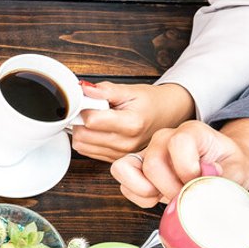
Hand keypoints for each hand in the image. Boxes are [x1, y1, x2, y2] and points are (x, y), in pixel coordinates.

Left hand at [71, 81, 195, 161]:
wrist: (167, 115)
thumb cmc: (151, 102)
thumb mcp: (131, 90)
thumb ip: (105, 90)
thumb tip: (84, 88)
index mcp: (132, 124)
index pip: (92, 120)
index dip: (85, 108)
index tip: (90, 101)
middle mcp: (126, 143)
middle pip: (82, 135)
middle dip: (80, 120)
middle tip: (92, 109)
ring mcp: (120, 154)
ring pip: (81, 145)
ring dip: (82, 130)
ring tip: (97, 119)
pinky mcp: (115, 159)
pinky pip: (87, 152)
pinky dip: (87, 140)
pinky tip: (99, 130)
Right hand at [111, 119, 248, 207]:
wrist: (226, 168)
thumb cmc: (229, 167)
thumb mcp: (238, 171)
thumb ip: (223, 179)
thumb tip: (201, 188)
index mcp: (191, 131)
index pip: (177, 144)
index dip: (187, 169)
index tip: (200, 181)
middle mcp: (164, 138)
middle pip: (152, 163)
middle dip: (169, 188)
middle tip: (187, 196)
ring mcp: (147, 153)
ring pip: (127, 170)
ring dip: (147, 192)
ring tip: (169, 196)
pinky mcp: (136, 170)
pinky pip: (125, 185)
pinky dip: (140, 198)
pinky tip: (159, 198)